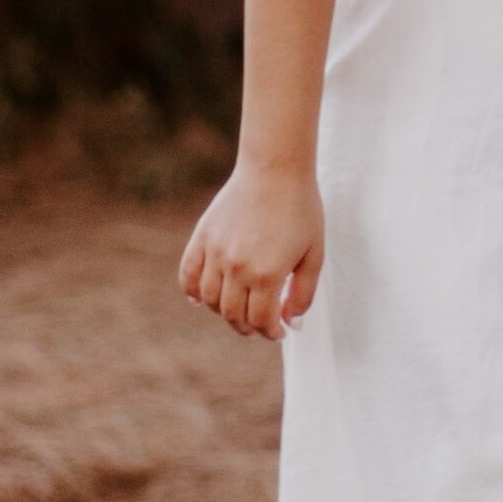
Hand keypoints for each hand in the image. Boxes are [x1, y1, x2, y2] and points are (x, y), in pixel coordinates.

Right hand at [179, 158, 323, 339]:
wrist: (276, 169)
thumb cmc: (301, 210)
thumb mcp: (314, 255)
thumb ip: (303, 294)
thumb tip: (292, 324)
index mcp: (267, 274)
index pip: (260, 320)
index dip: (270, 332)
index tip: (278, 331)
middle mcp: (237, 267)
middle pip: (233, 315)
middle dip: (248, 328)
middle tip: (259, 327)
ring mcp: (216, 252)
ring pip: (209, 300)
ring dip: (223, 313)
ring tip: (238, 311)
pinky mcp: (203, 237)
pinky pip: (188, 274)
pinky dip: (191, 292)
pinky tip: (199, 300)